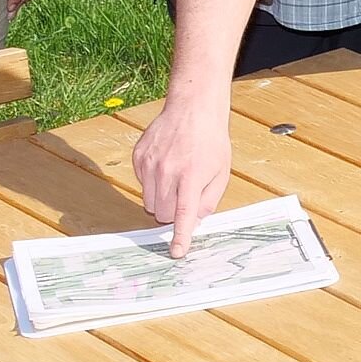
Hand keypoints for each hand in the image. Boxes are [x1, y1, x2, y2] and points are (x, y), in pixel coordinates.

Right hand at [130, 95, 229, 260]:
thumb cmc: (211, 141)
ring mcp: (150, 164)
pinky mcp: (139, 158)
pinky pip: (142, 185)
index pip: (183, 215)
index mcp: (192, 177)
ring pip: (149, 203)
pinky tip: (166, 166)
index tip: (176, 252)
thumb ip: (209, 199)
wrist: (193, 109)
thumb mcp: (221, 172)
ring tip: (176, 180)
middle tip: (185, 199)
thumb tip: (195, 221)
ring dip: (162, 201)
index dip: (180, 237)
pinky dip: (153, 184)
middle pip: (162, 214)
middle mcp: (168, 172)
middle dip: (173, 214)